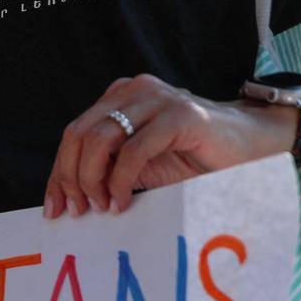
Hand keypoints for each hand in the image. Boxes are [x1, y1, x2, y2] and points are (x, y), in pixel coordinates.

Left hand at [46, 74, 296, 217]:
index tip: (54, 208)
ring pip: (100, 140)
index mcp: (119, 98)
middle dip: (71, 179)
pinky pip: (133, 151)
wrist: (246, 148)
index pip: (74, 134)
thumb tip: (65, 197)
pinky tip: (123, 201)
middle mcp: (134, 90)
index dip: (58, 173)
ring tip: (104, 206)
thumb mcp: (135, 165)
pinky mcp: (180, 115)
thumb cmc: (189, 158)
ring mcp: (157, 99)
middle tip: (80, 210)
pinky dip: (120, 181)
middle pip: (79, 135)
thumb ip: (103, 169)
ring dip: (93, 181)